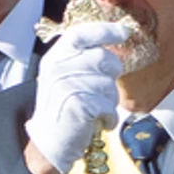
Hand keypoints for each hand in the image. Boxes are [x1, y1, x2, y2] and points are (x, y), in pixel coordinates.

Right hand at [28, 16, 139, 173]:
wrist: (49, 142)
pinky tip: (95, 121)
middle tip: (100, 91)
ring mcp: (67, 86)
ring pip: (109, 84)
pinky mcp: (78, 106)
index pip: (81, 34)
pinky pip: (108, 106)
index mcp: (55, 58)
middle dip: (111, 75)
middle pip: (103, 58)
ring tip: (93, 109)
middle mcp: (58, 68)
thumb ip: (81, 57)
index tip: (124, 32)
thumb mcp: (64, 76)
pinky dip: (108, 117)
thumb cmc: (63, 107)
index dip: (105, 31)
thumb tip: (115, 38)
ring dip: (109, 100)